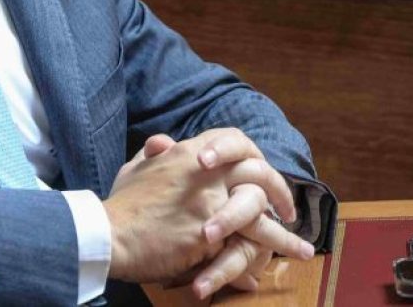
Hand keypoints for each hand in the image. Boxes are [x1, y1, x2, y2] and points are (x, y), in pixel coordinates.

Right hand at [104, 128, 314, 290]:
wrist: (108, 233)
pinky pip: (247, 243)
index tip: (262, 175)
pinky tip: (274, 269)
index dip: (252, 156)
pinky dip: (263, 257)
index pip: (233, 142)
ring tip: (304, 249)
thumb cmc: (120, 204)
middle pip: (258, 172)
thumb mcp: (135, 168)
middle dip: (281, 191)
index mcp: (187, 153)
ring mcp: (210, 201)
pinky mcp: (210, 232)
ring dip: (285, 234)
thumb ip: (153, 153)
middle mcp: (205, 172)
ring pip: (261, 210)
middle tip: (291, 211)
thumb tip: (163, 142)